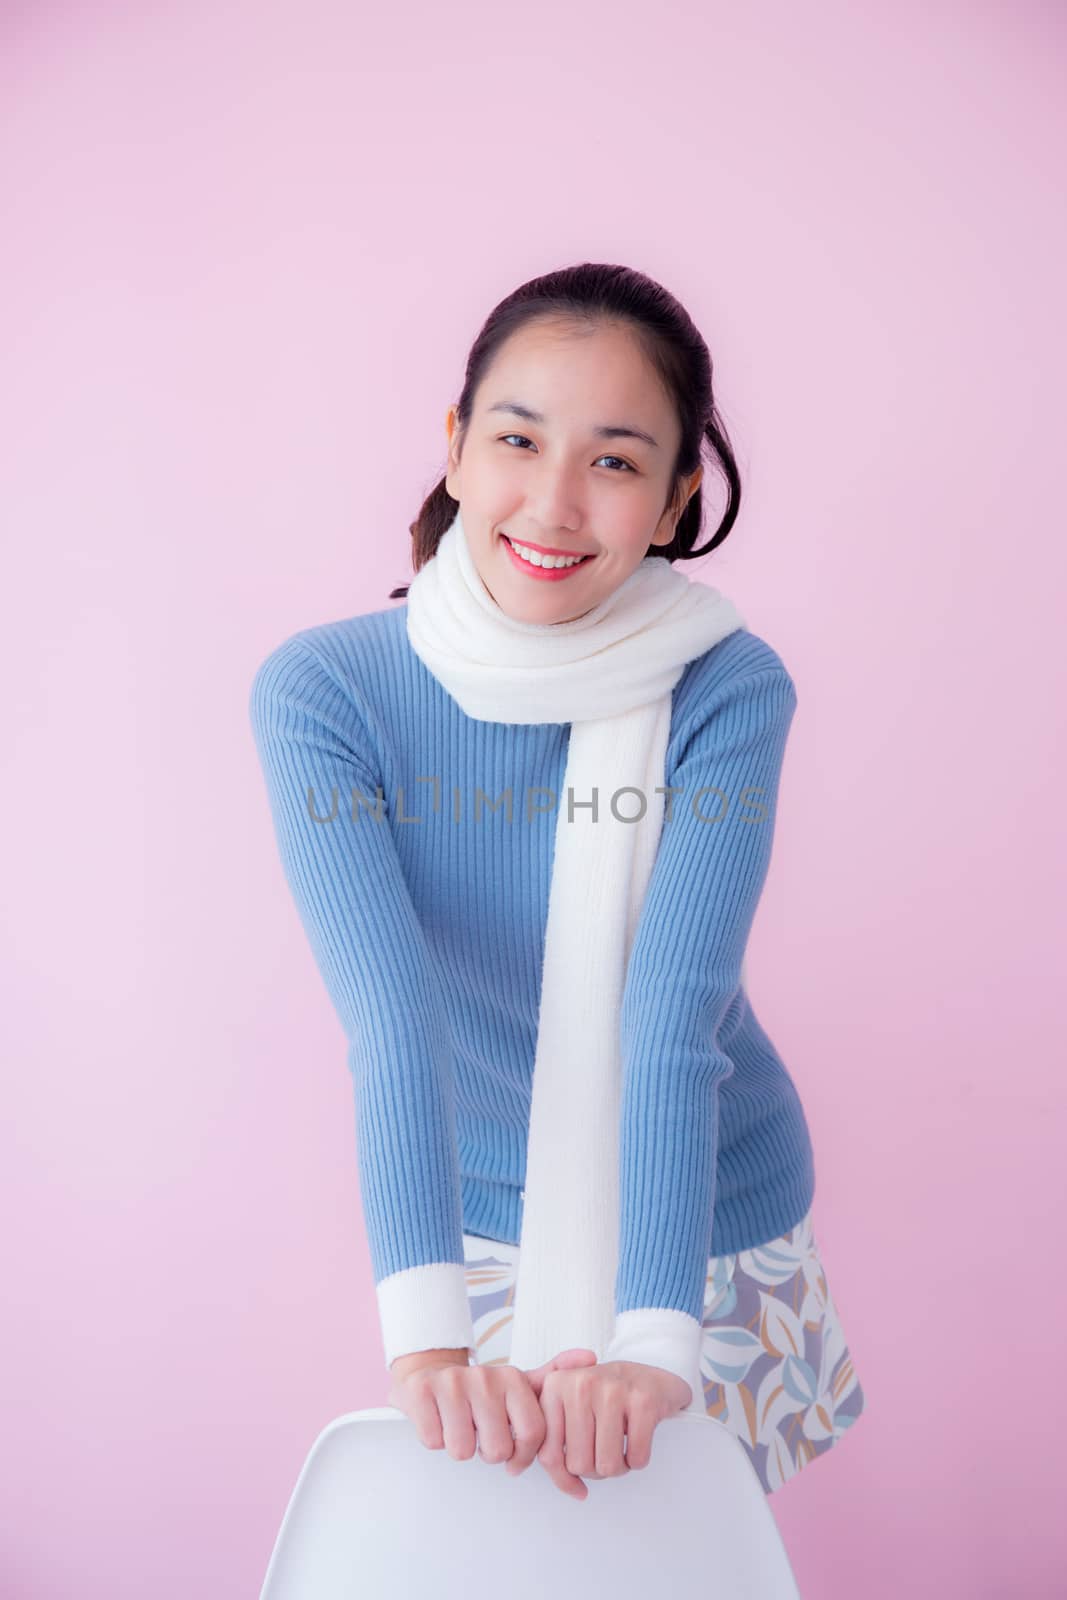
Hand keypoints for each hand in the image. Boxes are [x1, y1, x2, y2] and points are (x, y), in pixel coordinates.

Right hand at [386, 1347, 598, 1497]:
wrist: (427, 1375)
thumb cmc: (480, 1392)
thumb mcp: (519, 1384)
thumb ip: (554, 1375)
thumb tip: (592, 1356)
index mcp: (513, 1379)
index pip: (532, 1437)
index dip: (522, 1457)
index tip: (512, 1455)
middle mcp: (485, 1376)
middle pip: (497, 1449)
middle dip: (487, 1451)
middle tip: (479, 1432)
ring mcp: (452, 1383)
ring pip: (464, 1450)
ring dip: (459, 1446)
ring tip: (459, 1425)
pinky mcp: (421, 1392)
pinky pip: (434, 1442)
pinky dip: (434, 1439)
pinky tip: (437, 1420)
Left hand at [522, 1359, 692, 1500]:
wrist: (649, 1378)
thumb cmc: (606, 1401)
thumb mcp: (570, 1416)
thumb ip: (556, 1449)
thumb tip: (573, 1491)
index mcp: (555, 1387)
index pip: (549, 1455)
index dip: (565, 1475)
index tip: (579, 1469)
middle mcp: (580, 1383)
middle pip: (579, 1465)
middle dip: (596, 1467)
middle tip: (605, 1446)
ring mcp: (613, 1390)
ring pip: (607, 1466)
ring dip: (619, 1466)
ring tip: (621, 1442)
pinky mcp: (643, 1401)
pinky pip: (636, 1459)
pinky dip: (638, 1459)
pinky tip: (638, 1437)